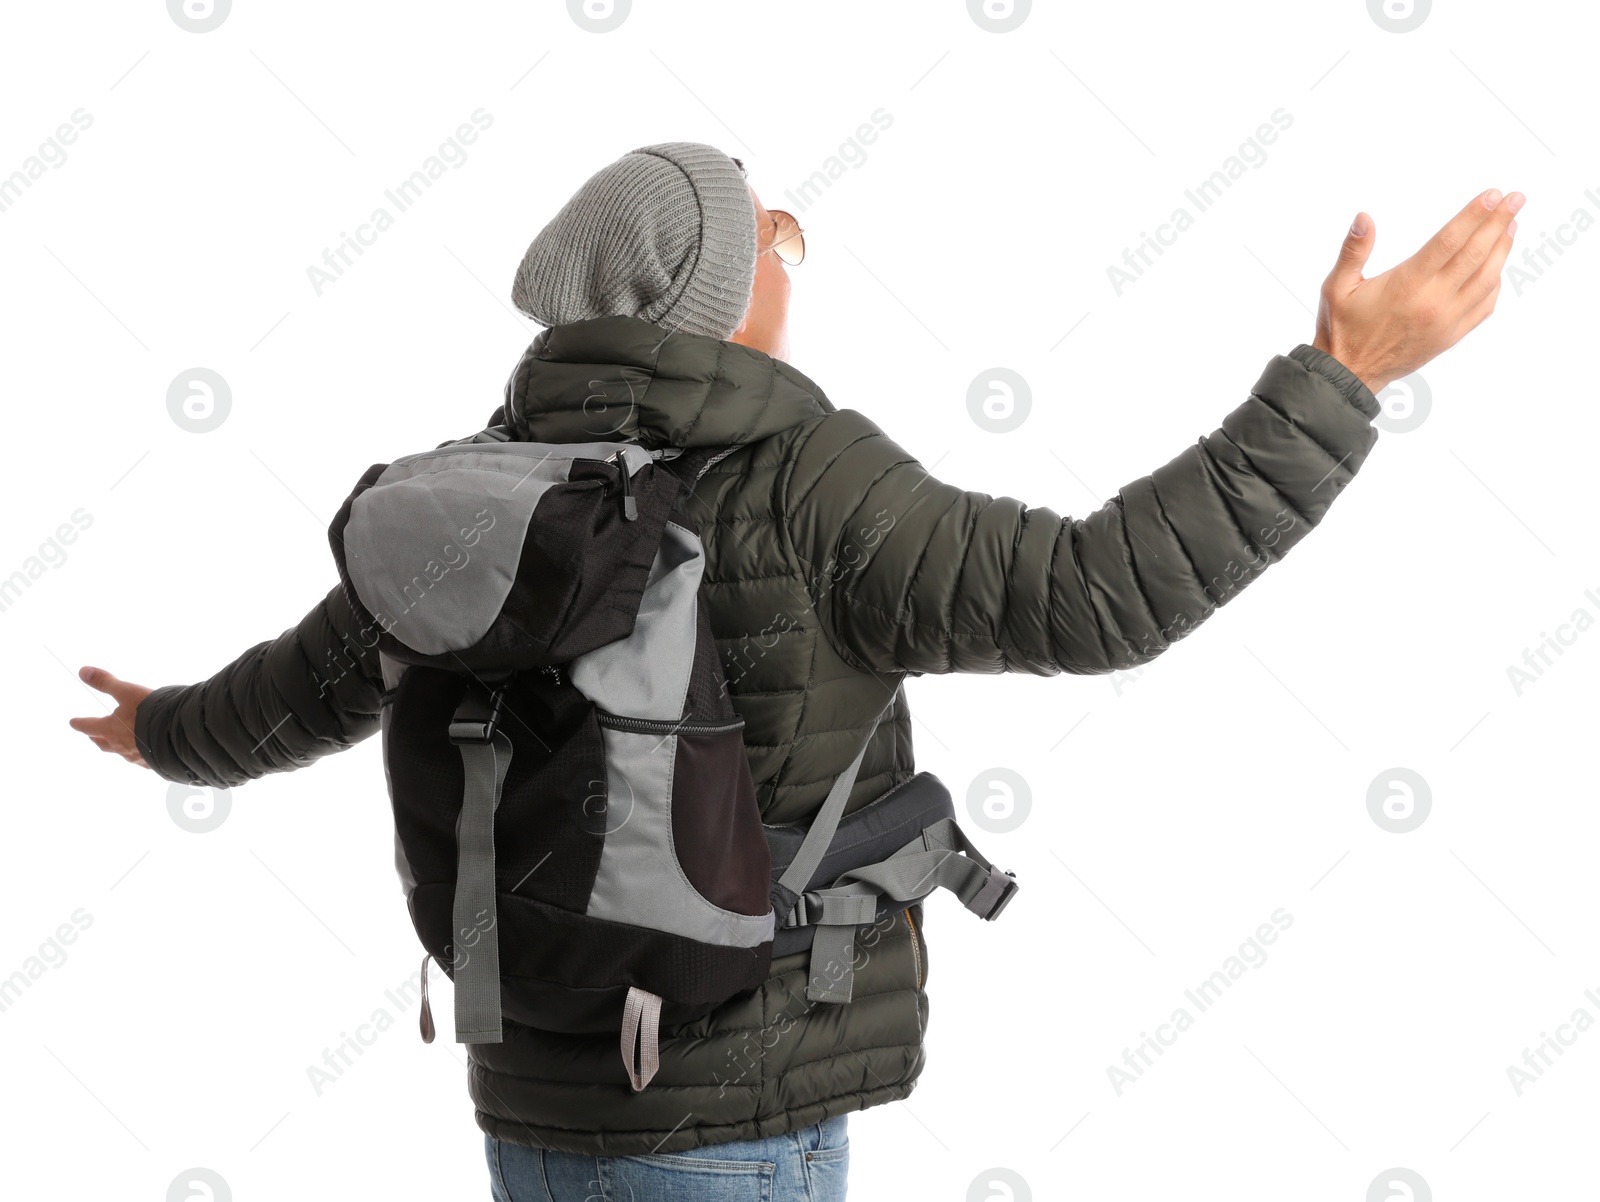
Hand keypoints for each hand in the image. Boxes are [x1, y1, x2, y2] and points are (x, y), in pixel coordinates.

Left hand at [69, 666, 152, 768]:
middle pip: (103, 743)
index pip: (89, 726)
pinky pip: (141, 761)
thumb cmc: (149, 712)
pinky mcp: (152, 762)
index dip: (80, 722)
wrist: (176, 735)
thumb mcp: (127, 691)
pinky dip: (139, 757)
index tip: (73, 722)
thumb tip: (83, 671)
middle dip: (96, 738)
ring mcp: (135, 756)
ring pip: (121, 753)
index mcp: (110, 729)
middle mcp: (119, 745)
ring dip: (116, 748)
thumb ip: (106, 682)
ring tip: (118, 746)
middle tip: (93, 737)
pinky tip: (144, 756)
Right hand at [1313, 188, 1522, 395]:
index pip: (1449, 241)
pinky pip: (1485, 306)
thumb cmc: (1342, 328)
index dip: (1474, 215)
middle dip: (1499, 222)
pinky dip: (1496, 283)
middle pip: (1476, 254)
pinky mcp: (1451, 335)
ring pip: (1487, 279)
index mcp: (1407, 284)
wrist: (1350, 374)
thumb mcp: (1336, 286)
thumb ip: (1353, 251)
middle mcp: (1433, 301)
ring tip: (1511, 226)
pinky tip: (1497, 267)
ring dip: (1502, 249)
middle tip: (1516, 199)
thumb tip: (1364, 218)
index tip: (1493, 195)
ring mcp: (1447, 320)